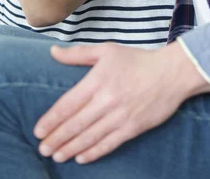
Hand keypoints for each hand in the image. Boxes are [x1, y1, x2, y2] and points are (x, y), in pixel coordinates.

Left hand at [34, 41, 209, 163]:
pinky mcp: (133, 128)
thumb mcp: (106, 50)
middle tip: (42, 149)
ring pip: (89, 137)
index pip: (67, 104)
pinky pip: (109, 144)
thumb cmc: (137, 60)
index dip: (51, 120)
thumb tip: (52, 52)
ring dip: (70, 149)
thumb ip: (77, 54)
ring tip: (56, 156)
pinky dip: (93, 153)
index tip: (38, 131)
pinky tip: (81, 158)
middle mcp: (106, 100)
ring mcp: (120, 116)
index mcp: (97, 80)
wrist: (171, 73)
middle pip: (75, 124)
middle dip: (56, 139)